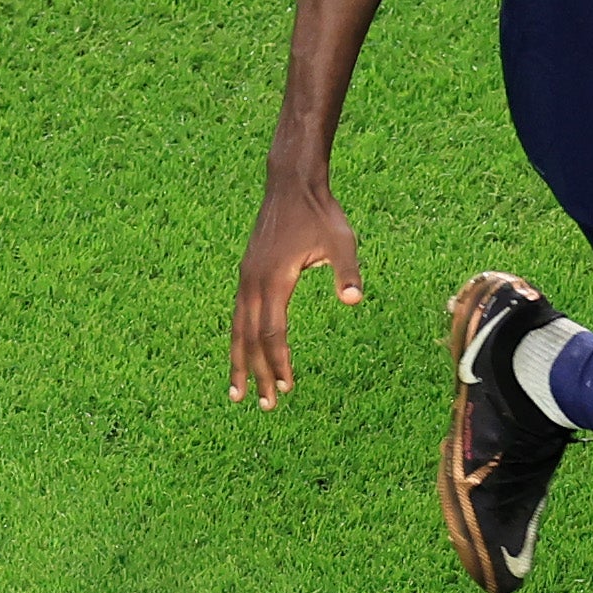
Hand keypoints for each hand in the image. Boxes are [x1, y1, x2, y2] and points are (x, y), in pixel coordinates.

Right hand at [232, 170, 361, 406]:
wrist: (292, 186)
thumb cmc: (321, 214)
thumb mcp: (342, 241)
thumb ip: (347, 271)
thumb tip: (355, 301)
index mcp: (273, 280)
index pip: (273, 333)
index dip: (278, 362)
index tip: (286, 387)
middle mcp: (252, 283)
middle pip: (249, 338)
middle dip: (255, 373)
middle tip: (265, 406)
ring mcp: (245, 279)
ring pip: (237, 330)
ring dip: (239, 361)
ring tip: (237, 393)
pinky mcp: (246, 274)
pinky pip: (238, 316)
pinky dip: (238, 339)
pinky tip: (243, 354)